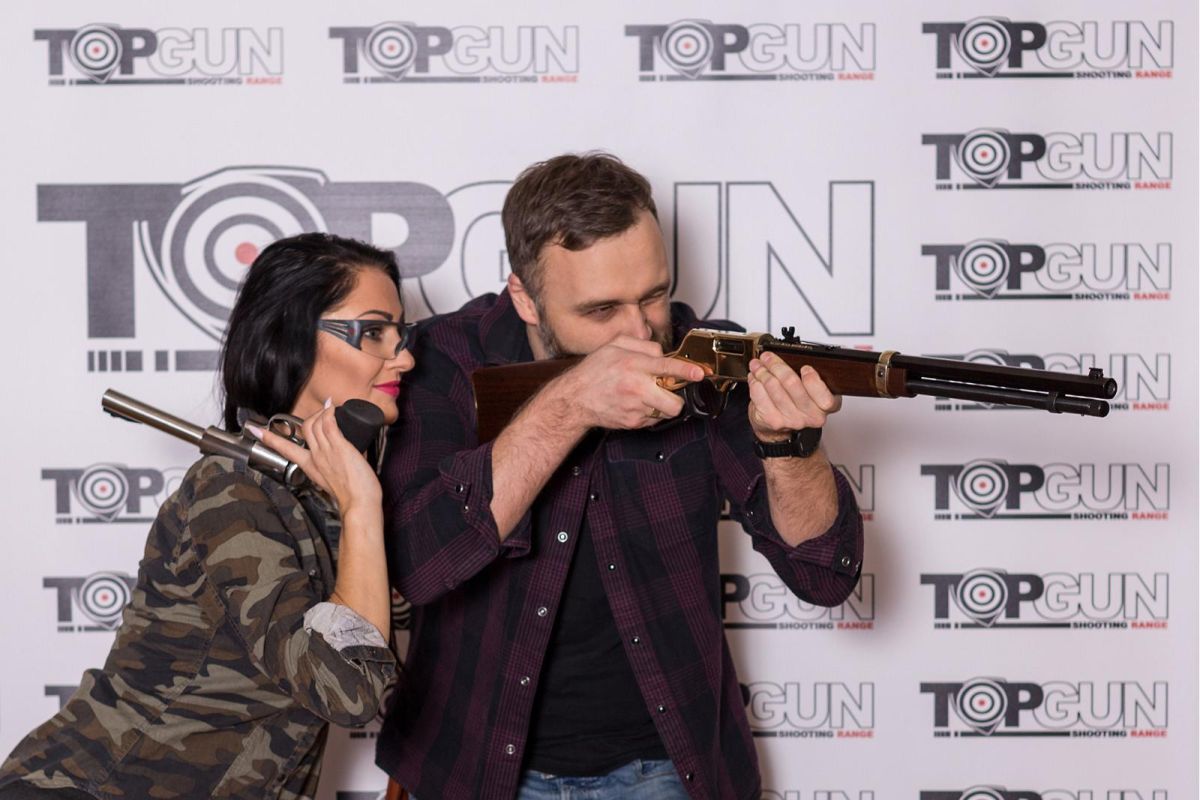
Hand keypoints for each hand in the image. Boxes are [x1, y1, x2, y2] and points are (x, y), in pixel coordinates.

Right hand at [249, 400, 382, 516]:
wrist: (358, 504)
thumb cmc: (352, 497)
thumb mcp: (333, 482)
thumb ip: (331, 469)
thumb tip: (340, 461)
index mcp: (310, 467)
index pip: (285, 449)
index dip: (270, 439)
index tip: (256, 431)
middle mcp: (315, 457)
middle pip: (303, 428)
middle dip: (310, 417)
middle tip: (321, 413)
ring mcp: (326, 451)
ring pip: (315, 423)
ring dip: (322, 412)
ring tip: (331, 410)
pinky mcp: (339, 447)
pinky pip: (329, 423)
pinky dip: (329, 412)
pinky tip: (333, 407)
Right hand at [553, 336, 704, 430]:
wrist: (575, 399)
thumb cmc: (594, 371)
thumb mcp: (614, 346)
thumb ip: (642, 345)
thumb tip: (663, 354)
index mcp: (633, 365)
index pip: (667, 367)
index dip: (686, 371)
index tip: (700, 373)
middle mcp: (636, 388)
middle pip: (674, 401)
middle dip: (677, 397)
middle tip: (668, 389)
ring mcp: (635, 408)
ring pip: (665, 411)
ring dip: (661, 404)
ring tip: (646, 395)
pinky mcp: (632, 423)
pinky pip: (654, 419)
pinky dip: (650, 412)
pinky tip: (636, 404)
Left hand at [746, 352, 841, 441]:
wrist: (782, 427)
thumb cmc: (797, 402)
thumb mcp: (811, 388)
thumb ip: (809, 375)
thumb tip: (791, 355)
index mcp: (826, 405)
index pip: (825, 397)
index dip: (813, 380)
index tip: (804, 367)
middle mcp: (812, 416)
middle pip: (792, 383)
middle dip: (776, 365)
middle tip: (768, 357)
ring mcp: (792, 420)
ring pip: (773, 387)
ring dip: (762, 372)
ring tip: (758, 365)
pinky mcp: (774, 421)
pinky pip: (760, 395)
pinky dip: (755, 383)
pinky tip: (754, 378)